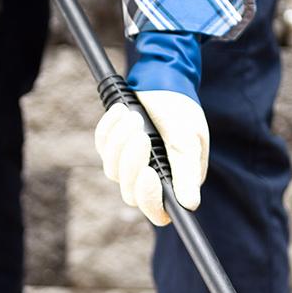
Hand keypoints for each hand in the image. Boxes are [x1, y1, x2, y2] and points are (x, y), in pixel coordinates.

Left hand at [94, 90, 208, 226]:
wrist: (165, 81)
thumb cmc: (182, 112)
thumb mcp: (188, 141)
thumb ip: (186, 173)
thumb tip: (189, 204)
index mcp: (174, 185)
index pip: (157, 211)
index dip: (149, 199)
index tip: (148, 173)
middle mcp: (151, 181)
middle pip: (130, 193)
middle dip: (131, 162)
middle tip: (141, 134)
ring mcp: (130, 167)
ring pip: (112, 171)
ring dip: (120, 142)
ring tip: (134, 116)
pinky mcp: (114, 149)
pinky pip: (102, 147)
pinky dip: (110, 128)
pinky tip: (122, 110)